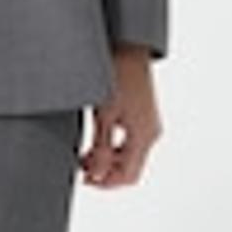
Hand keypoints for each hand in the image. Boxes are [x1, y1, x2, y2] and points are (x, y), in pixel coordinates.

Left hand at [79, 45, 162, 188]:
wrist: (128, 48)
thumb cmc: (116, 75)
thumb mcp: (103, 116)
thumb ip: (101, 149)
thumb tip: (96, 174)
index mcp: (144, 136)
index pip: (129, 176)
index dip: (105, 183)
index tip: (84, 179)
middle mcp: (151, 132)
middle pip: (130, 168)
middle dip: (106, 172)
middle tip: (81, 166)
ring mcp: (149, 124)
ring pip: (130, 156)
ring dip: (109, 160)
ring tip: (85, 153)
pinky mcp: (143, 115)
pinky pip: (131, 141)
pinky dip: (114, 146)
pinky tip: (97, 138)